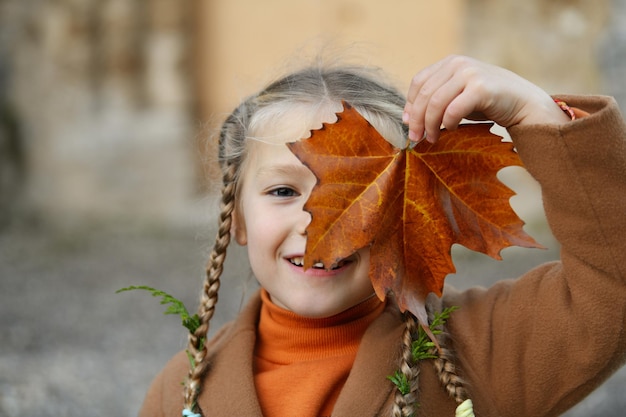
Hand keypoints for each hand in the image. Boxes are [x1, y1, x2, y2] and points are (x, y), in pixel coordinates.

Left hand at [403, 55, 570, 142]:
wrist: (524, 103)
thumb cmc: (488, 102)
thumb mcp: (458, 95)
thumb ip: (437, 99)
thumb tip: (408, 117)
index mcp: (450, 62)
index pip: (419, 82)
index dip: (410, 105)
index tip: (408, 124)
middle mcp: (459, 64)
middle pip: (424, 94)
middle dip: (416, 119)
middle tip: (415, 138)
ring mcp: (470, 74)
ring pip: (435, 103)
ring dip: (429, 124)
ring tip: (431, 138)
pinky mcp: (481, 88)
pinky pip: (453, 109)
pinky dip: (448, 122)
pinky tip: (450, 129)